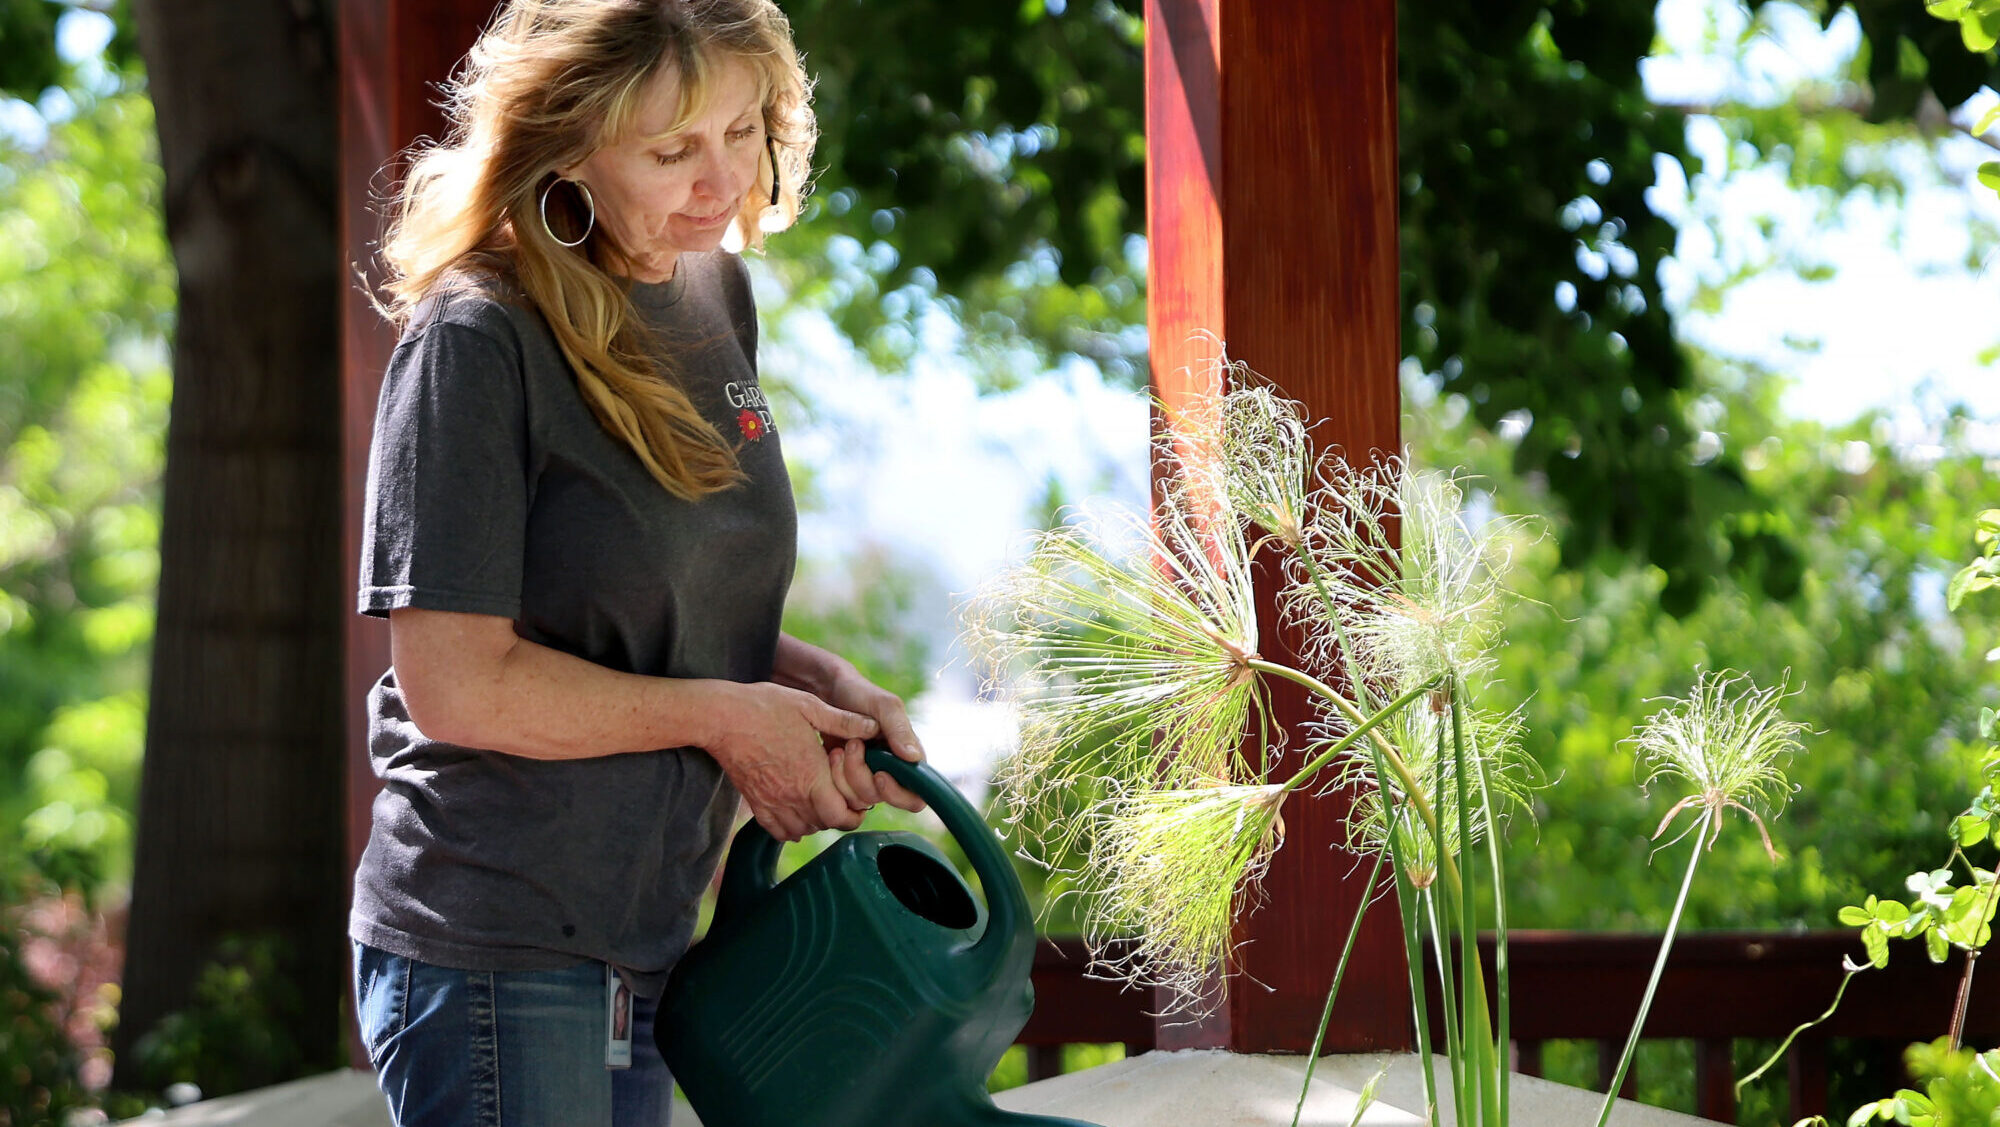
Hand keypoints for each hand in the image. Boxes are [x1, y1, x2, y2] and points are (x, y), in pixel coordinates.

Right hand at [705, 682, 879, 841]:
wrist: (720, 718)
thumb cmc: (764, 707)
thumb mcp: (809, 706)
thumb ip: (844, 721)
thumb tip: (873, 726)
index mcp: (811, 775)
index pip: (842, 815)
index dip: (855, 810)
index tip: (856, 792)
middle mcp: (793, 795)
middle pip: (825, 825)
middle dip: (839, 814)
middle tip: (840, 793)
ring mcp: (772, 802)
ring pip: (804, 830)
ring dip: (817, 819)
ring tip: (820, 797)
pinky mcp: (755, 803)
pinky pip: (778, 831)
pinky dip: (792, 827)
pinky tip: (796, 809)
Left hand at [820, 667, 926, 815]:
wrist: (827, 691)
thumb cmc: (860, 694)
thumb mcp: (884, 705)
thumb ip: (900, 729)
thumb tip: (914, 759)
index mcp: (909, 760)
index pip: (915, 796)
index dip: (898, 794)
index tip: (879, 774)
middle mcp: (891, 773)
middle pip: (884, 799)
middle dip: (863, 778)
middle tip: (853, 747)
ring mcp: (867, 779)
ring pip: (860, 800)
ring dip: (846, 775)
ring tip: (840, 747)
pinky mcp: (845, 781)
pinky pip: (841, 796)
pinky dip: (834, 778)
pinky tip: (830, 754)